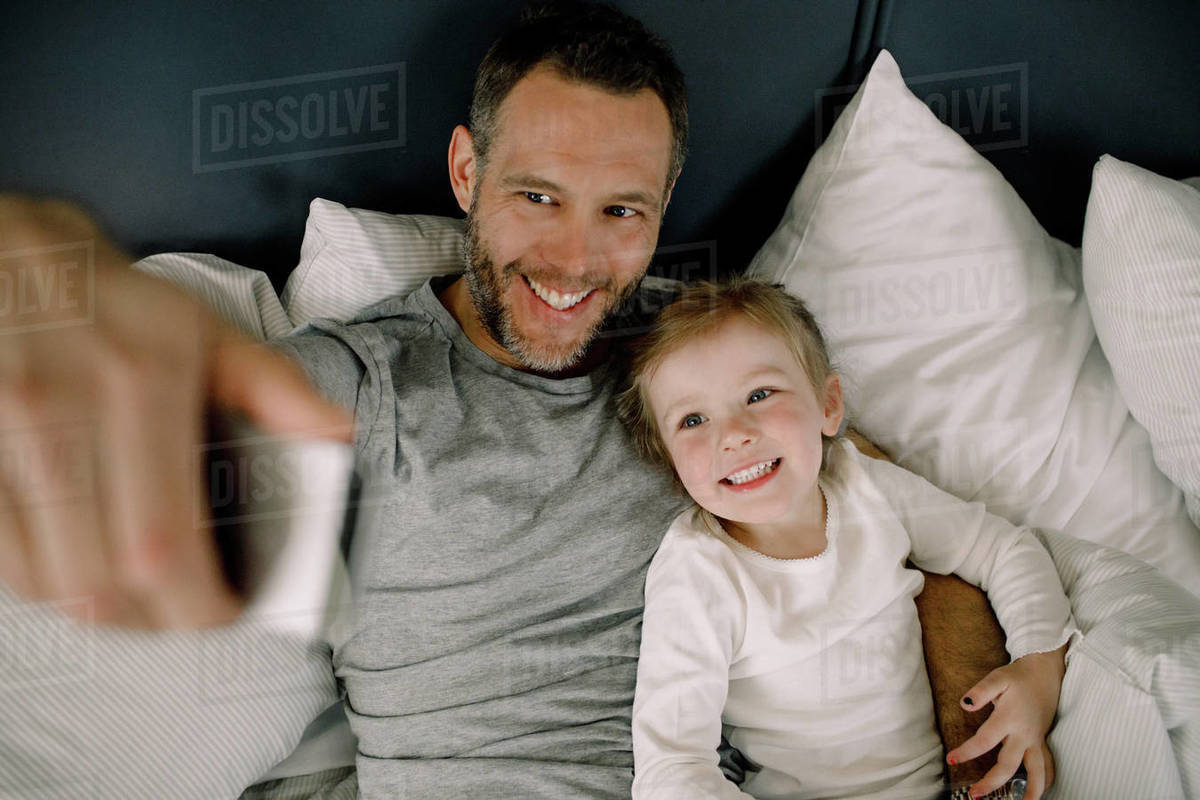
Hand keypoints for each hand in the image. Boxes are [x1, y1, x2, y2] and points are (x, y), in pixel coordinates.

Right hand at [0, 195, 352, 627]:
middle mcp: (57, 410)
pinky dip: (45, 580)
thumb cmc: (115, 303)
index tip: (224, 612)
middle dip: (151, 620)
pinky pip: (0, 557)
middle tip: (184, 612)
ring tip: (140, 596)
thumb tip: (337, 433)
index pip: (163, 543)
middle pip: (99, 582)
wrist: (7, 257)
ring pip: (43, 581)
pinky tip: (82, 563)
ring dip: (98, 608)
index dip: (196, 604)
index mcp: (139, 381)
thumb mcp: (203, 328)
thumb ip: (273, 387)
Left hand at [944, 643, 1066, 799]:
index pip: (984, 741)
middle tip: (974, 795)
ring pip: (1036, 772)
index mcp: (1009, 718)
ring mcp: (1036, 739)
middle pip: (1008, 765)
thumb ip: (980, 692)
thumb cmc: (1017, 676)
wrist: (1044, 672)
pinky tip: (1037, 792)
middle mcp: (1024, 734)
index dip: (966, 752)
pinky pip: (1047, 765)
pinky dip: (1044, 781)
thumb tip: (964, 705)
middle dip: (991, 783)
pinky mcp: (1042, 741)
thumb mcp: (997, 678)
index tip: (951, 760)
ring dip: (1030, 791)